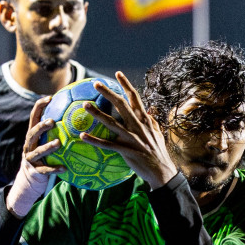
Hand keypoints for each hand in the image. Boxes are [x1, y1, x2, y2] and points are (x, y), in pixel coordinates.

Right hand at [4, 95, 59, 216]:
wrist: (30, 179)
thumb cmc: (44, 157)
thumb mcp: (46, 142)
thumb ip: (57, 131)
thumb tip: (78, 116)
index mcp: (32, 135)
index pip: (34, 116)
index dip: (40, 106)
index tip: (50, 97)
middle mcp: (29, 145)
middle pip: (32, 133)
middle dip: (41, 126)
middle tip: (52, 121)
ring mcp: (30, 158)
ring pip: (38, 151)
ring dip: (47, 147)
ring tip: (58, 143)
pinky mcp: (35, 171)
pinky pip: (46, 170)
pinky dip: (54, 169)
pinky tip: (64, 168)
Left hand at [81, 71, 179, 187]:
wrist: (162, 171)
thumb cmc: (159, 152)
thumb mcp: (158, 132)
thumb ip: (152, 119)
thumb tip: (150, 108)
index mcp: (144, 119)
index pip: (135, 97)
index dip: (126, 84)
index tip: (117, 73)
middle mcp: (137, 126)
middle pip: (121, 105)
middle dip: (108, 93)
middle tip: (95, 84)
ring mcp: (131, 138)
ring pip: (112, 123)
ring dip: (98, 113)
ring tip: (85, 105)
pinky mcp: (126, 151)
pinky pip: (107, 144)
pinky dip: (95, 140)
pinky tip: (82, 136)